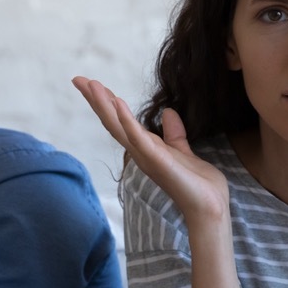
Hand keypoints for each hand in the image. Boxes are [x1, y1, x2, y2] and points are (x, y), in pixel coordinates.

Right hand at [72, 76, 229, 221]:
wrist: (210, 207)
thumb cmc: (197, 184)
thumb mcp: (183, 150)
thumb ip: (174, 134)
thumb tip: (168, 112)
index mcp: (145, 148)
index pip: (120, 121)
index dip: (106, 102)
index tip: (92, 83)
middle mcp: (140, 152)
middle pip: (111, 122)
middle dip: (95, 100)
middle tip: (78, 79)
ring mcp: (146, 157)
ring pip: (118, 127)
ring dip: (103, 105)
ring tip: (90, 84)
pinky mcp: (157, 160)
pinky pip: (138, 138)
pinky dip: (127, 120)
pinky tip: (117, 103)